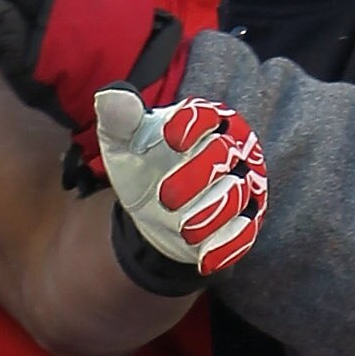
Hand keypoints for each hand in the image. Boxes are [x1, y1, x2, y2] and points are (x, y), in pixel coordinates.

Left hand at [96, 90, 266, 286]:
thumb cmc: (143, 165)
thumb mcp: (124, 143)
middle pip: (224, 155)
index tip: (169, 138)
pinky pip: (244, 233)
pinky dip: (226, 247)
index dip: (192, 124)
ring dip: (211, 213)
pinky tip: (205, 259)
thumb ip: (119, 119)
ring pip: (237, 195)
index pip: (207, 115)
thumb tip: (110, 96)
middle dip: (197, 175)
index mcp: (205, 122)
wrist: (152, 210)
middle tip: (165, 197)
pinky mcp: (244, 221)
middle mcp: (231, 150)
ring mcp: (242, 186)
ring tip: (184, 229)